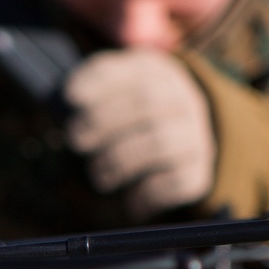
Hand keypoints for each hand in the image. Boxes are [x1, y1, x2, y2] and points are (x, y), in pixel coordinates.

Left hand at [64, 49, 215, 219]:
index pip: (131, 68)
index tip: (71, 95)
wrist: (182, 139)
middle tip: (76, 139)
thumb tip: (68, 96)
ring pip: (159, 142)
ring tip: (98, 174)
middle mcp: (183, 99)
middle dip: (105, 121)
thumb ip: (93, 88)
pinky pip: (175, 182)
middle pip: (146, 102)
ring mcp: (196, 135)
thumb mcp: (115, 91)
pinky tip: (129, 201)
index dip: (99, 80)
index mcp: (156, 72)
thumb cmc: (131, 114)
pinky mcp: (200, 171)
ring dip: (120, 161)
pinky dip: (146, 193)